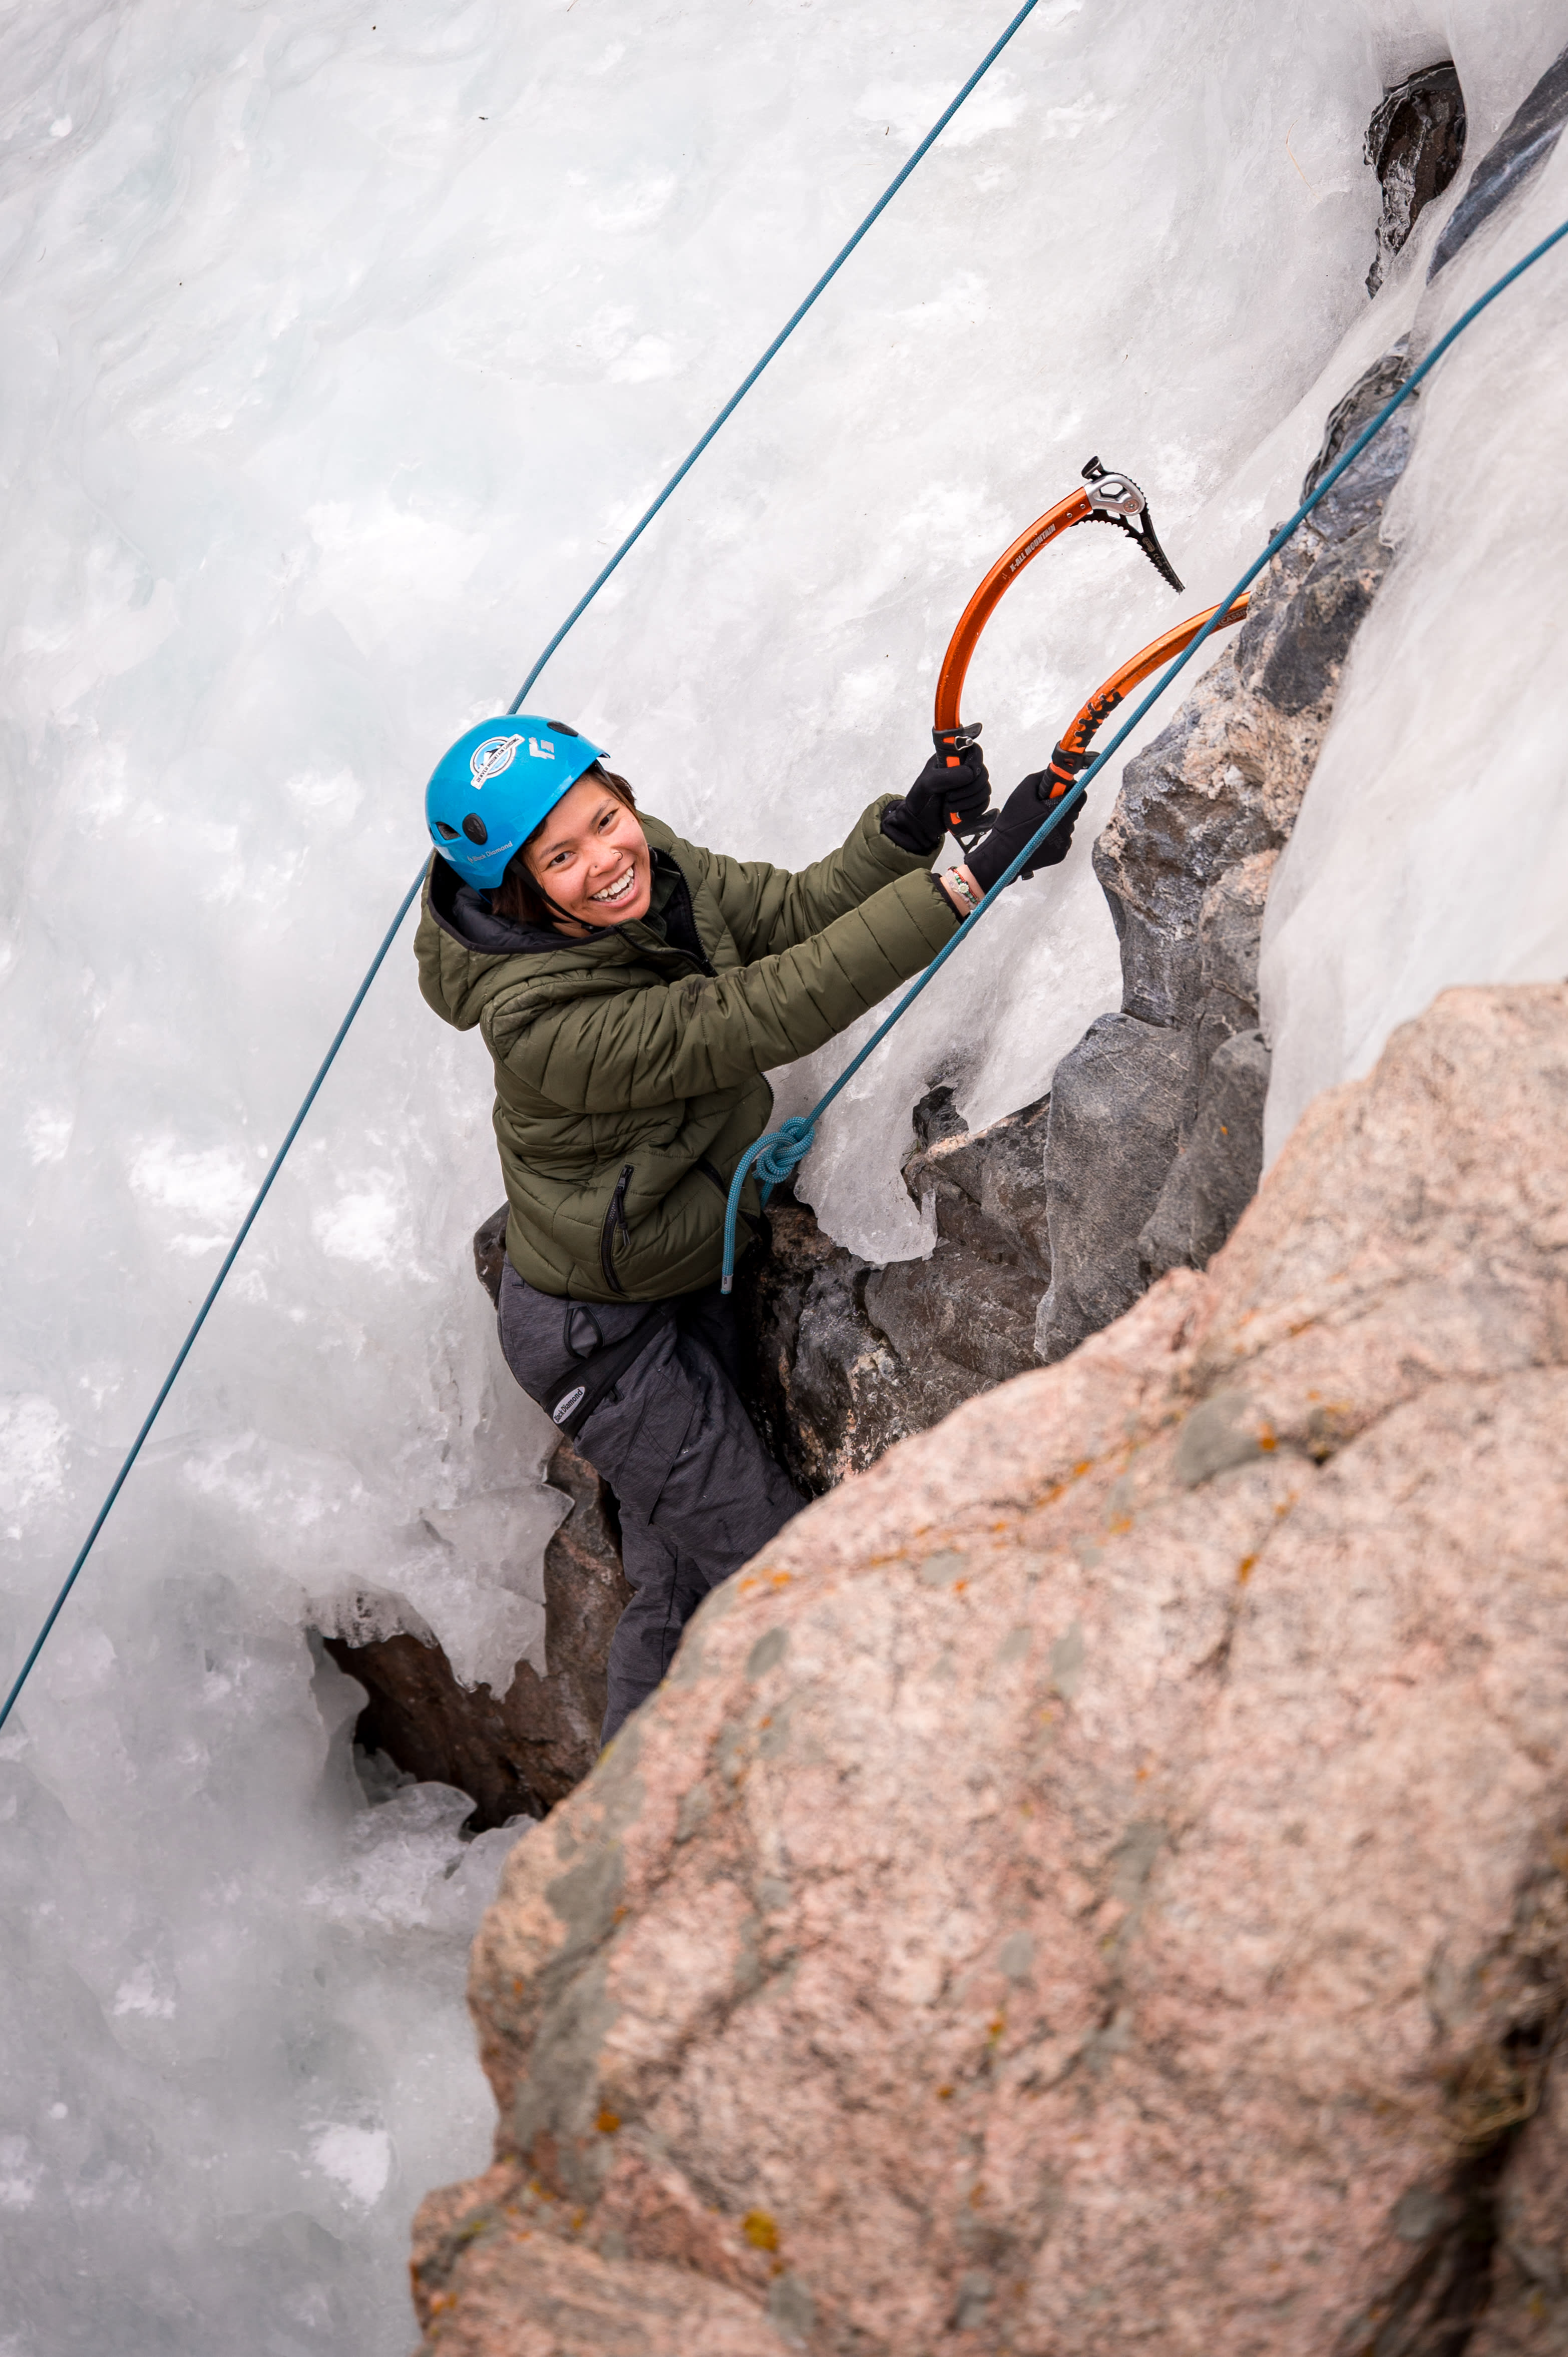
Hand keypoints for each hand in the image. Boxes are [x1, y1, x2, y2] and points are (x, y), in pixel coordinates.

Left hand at [880, 742, 991, 855]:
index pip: (974, 751)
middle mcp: (963, 771)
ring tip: (951, 808)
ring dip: (970, 801)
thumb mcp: (927, 784)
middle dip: (969, 788)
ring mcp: (969, 787)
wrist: (920, 823)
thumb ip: (947, 776)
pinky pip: (984, 803)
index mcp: (952, 760)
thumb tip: (970, 774)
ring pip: (985, 789)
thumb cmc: (921, 799)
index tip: (968, 774)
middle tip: (950, 797)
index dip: (975, 762)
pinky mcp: (973, 802)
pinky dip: (974, 811)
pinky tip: (960, 815)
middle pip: (982, 773)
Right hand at [965, 771, 1080, 894]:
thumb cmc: (1010, 824)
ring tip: (1036, 825)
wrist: (1002, 855)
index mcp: (1059, 811)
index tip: (1060, 790)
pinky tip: (1037, 837)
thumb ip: (1040, 778)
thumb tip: (1053, 773)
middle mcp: (1066, 828)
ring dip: (1055, 822)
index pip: (1080, 795)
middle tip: (1042, 808)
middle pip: (1071, 810)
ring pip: (1066, 825)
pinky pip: (1062, 839)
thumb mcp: (1021, 793)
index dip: (1070, 790)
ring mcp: (1064, 843)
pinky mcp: (1061, 854)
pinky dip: (1053, 836)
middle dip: (1059, 806)